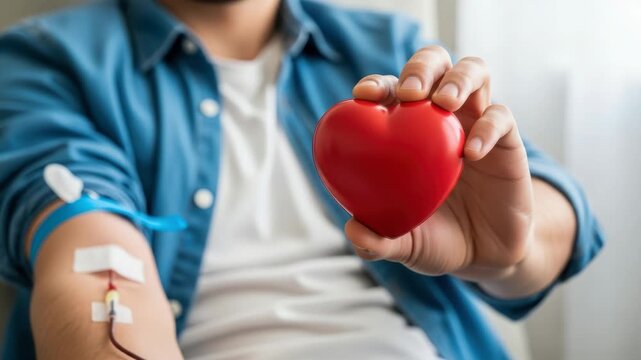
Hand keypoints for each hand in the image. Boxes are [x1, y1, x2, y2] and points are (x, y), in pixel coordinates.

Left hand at [348, 46, 533, 284]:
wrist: (486, 255)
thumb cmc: (438, 239)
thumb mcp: (405, 244)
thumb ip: (378, 242)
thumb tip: (353, 230)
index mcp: (408, 131)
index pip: (391, 91)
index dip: (377, 84)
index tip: (363, 95)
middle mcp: (441, 117)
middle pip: (434, 64)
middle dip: (420, 68)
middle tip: (408, 92)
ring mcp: (476, 123)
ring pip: (474, 72)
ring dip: (458, 79)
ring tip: (442, 102)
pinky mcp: (508, 141)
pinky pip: (501, 118)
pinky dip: (487, 128)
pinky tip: (470, 153)